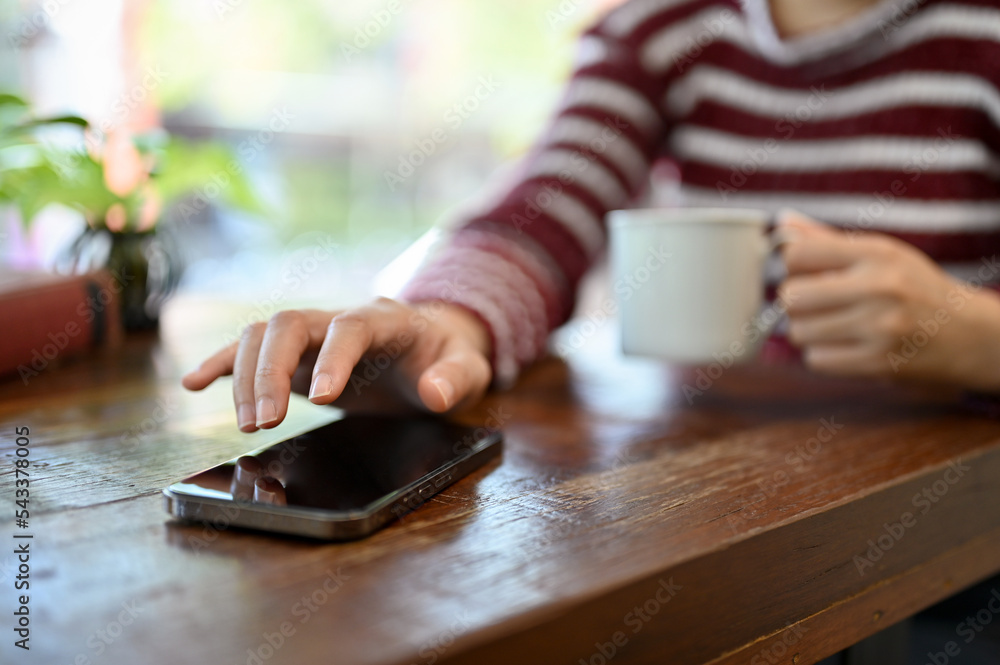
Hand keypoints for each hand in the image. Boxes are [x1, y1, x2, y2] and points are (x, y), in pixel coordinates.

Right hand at [182, 298, 492, 431]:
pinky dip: (221, 363)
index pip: (351, 327)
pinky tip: (194, 383)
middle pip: (290, 324)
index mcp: (386, 320)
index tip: (320, 399)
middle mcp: (340, 319)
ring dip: (246, 377)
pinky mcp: (296, 356)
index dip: (333, 357)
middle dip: (270, 370)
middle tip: (264, 423)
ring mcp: (313, 335)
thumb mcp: (468, 371)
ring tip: (248, 426)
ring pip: (263, 335)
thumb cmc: (448, 359)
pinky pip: (250, 349)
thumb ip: (457, 379)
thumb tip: (435, 393)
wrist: (431, 347)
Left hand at [777, 210, 999, 390]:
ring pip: (799, 331)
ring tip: (835, 325)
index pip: (797, 254)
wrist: (969, 334)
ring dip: (808, 331)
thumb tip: (781, 222)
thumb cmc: (914, 288)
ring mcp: (879, 326)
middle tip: (817, 303)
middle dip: (796, 302)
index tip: (807, 273)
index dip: (793, 266)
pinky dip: (823, 354)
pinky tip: (846, 345)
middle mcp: (879, 287)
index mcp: (877, 253)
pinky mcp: (879, 362)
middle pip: (790, 296)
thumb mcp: (880, 253)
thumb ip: (827, 239)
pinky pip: (816, 359)